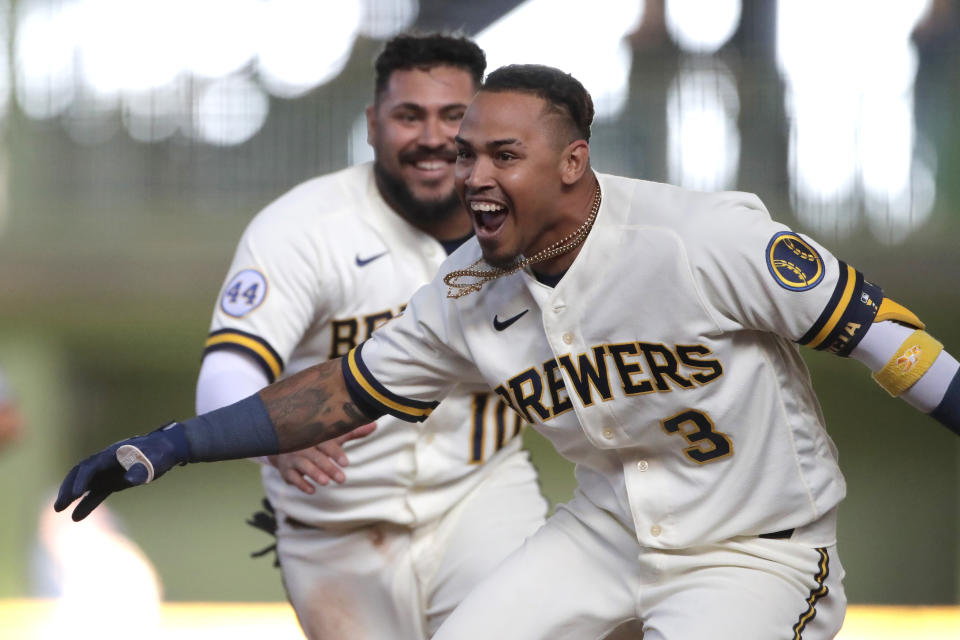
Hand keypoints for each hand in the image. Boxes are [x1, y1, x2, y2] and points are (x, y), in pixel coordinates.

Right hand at [54, 422, 190, 520]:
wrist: (167, 450)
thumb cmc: (160, 454)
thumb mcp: (154, 461)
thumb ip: (142, 470)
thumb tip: (131, 478)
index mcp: (113, 454)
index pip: (91, 466)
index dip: (83, 479)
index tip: (76, 494)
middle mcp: (106, 461)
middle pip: (81, 473)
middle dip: (68, 488)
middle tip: (58, 505)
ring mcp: (108, 471)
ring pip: (85, 483)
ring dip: (71, 495)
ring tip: (59, 510)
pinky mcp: (113, 480)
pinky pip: (96, 492)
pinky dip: (86, 503)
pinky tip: (75, 517)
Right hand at [268, 422, 375, 493]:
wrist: (285, 444)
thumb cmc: (317, 441)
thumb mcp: (333, 436)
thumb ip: (353, 432)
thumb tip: (375, 425)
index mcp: (316, 436)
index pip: (325, 442)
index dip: (335, 452)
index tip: (346, 462)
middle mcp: (303, 445)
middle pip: (316, 456)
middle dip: (329, 468)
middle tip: (342, 479)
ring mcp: (293, 457)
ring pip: (304, 465)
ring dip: (314, 474)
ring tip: (326, 482)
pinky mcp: (286, 469)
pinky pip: (292, 477)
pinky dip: (301, 484)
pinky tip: (311, 490)